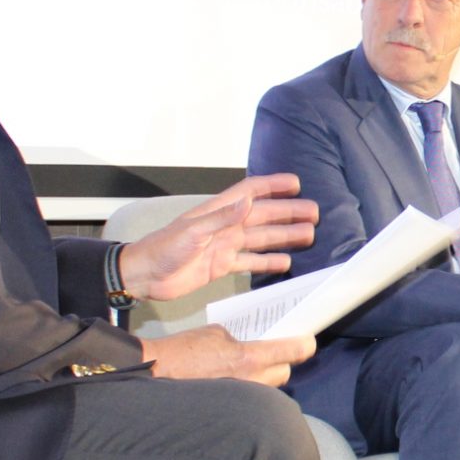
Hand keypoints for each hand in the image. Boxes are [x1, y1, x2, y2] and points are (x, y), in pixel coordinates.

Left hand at [119, 174, 317, 302]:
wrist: (145, 275)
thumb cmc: (163, 249)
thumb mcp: (192, 232)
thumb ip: (222, 218)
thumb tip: (249, 203)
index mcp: (218, 211)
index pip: (250, 192)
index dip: (272, 185)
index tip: (296, 184)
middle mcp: (225, 226)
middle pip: (263, 215)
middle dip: (288, 212)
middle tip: (314, 214)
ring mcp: (224, 245)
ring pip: (261, 238)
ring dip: (284, 236)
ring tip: (308, 235)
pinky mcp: (221, 265)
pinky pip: (250, 261)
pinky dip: (268, 262)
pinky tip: (285, 262)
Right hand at [137, 328, 314, 386]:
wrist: (154, 376)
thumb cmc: (181, 351)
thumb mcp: (214, 333)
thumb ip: (239, 340)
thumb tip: (249, 347)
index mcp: (248, 358)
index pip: (293, 352)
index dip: (304, 345)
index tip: (307, 341)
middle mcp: (251, 383)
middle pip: (284, 373)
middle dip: (281, 362)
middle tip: (272, 353)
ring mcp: (241, 400)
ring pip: (268, 389)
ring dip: (264, 380)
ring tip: (249, 371)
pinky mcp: (231, 412)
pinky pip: (250, 401)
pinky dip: (248, 394)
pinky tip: (234, 385)